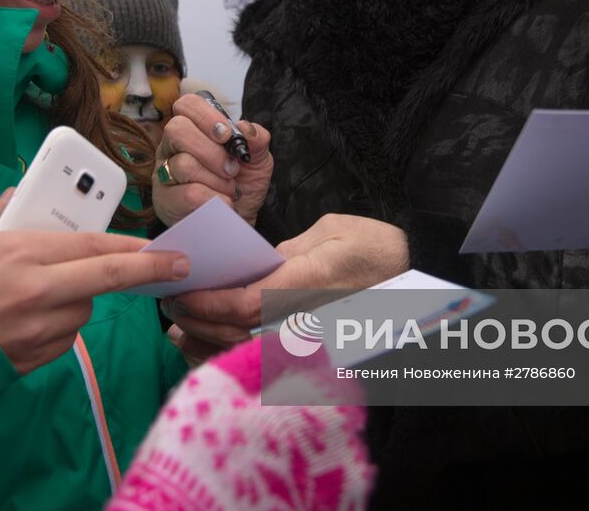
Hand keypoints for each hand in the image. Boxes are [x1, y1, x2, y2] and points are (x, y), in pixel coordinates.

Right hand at [0, 194, 189, 374]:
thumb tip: (15, 194)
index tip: (160, 245)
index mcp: (18, 255)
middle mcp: (36, 293)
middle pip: (107, 279)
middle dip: (149, 272)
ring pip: (84, 310)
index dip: (131, 246)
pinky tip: (27, 318)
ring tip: (39, 290)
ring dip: (80, 297)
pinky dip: (59, 324)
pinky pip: (64, 337)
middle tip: (179, 268)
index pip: (91, 245)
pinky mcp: (32, 360)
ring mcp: (37, 331)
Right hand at [153, 93, 273, 225]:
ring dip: (216, 179)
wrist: (239, 220)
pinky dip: (213, 199)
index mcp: (193, 129)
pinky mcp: (165, 201)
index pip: (187, 105)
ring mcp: (164, 173)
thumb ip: (256, 140)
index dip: (206, 115)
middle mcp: (172, 147)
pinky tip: (224, 204)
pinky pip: (186, 194)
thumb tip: (246, 128)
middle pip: (177, 130)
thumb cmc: (242, 184)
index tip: (227, 135)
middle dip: (211, 151)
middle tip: (232, 168)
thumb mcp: (257, 160)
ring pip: (183, 165)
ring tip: (231, 190)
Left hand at [164, 214, 407, 357]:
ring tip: (179, 328)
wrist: (418, 277)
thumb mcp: (332, 231)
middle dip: (198, 319)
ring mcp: (308, 336)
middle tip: (169, 303)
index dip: (207, 302)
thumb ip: (286, 251)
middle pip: (237, 331)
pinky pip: (263, 358)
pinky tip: (208, 347)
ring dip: (207, 342)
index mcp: (307, 283)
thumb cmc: (378, 248)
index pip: (245, 302)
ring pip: (247, 350)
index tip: (180, 292)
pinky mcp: (311, 345)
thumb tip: (254, 264)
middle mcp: (304, 316)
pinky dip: (230, 355)